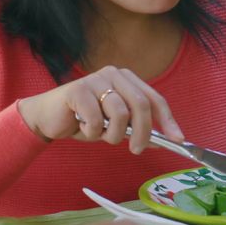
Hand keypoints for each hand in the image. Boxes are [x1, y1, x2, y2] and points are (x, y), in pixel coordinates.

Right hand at [18, 65, 183, 153]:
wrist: (47, 118)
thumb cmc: (84, 120)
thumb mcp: (115, 126)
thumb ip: (136, 128)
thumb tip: (164, 141)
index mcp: (127, 79)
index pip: (154, 99)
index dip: (168, 120)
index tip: (178, 140)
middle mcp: (114, 74)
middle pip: (141, 105)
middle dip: (143, 133)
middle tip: (136, 150)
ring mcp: (95, 79)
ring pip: (120, 114)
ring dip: (112, 135)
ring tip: (100, 135)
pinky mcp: (78, 90)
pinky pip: (97, 120)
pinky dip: (93, 132)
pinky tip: (82, 127)